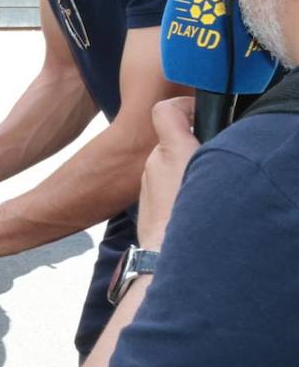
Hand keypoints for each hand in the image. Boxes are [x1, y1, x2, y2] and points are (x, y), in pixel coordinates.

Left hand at [136, 96, 199, 247]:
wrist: (167, 259)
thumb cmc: (192, 218)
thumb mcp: (214, 174)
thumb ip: (213, 153)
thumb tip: (220, 141)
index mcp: (171, 151)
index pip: (165, 111)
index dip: (182, 107)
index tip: (199, 112)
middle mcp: (154, 163)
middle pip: (172, 143)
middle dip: (191, 147)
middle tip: (214, 161)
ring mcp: (147, 184)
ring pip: (168, 167)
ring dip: (184, 172)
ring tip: (206, 189)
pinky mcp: (145, 205)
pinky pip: (163, 188)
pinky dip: (176, 191)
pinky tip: (192, 208)